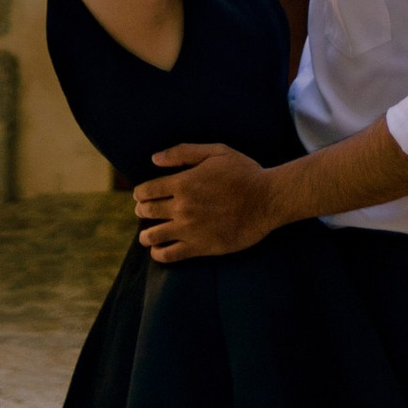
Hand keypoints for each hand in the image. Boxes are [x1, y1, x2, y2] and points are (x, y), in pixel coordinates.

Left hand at [133, 140, 278, 259]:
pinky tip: (158, 250)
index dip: (140, 192)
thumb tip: (154, 159)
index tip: (142, 194)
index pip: (147, 190)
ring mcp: (189, 229)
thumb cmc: (244, 172)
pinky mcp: (200, 247)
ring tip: (147, 235)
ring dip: (146, 235)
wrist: (267, 200)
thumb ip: (183, 152)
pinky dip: (158, 254)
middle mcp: (181, 207)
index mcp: (183, 183)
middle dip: (141, 210)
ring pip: (153, 236)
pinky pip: (170, 255)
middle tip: (143, 211)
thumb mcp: (216, 152)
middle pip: (147, 211)